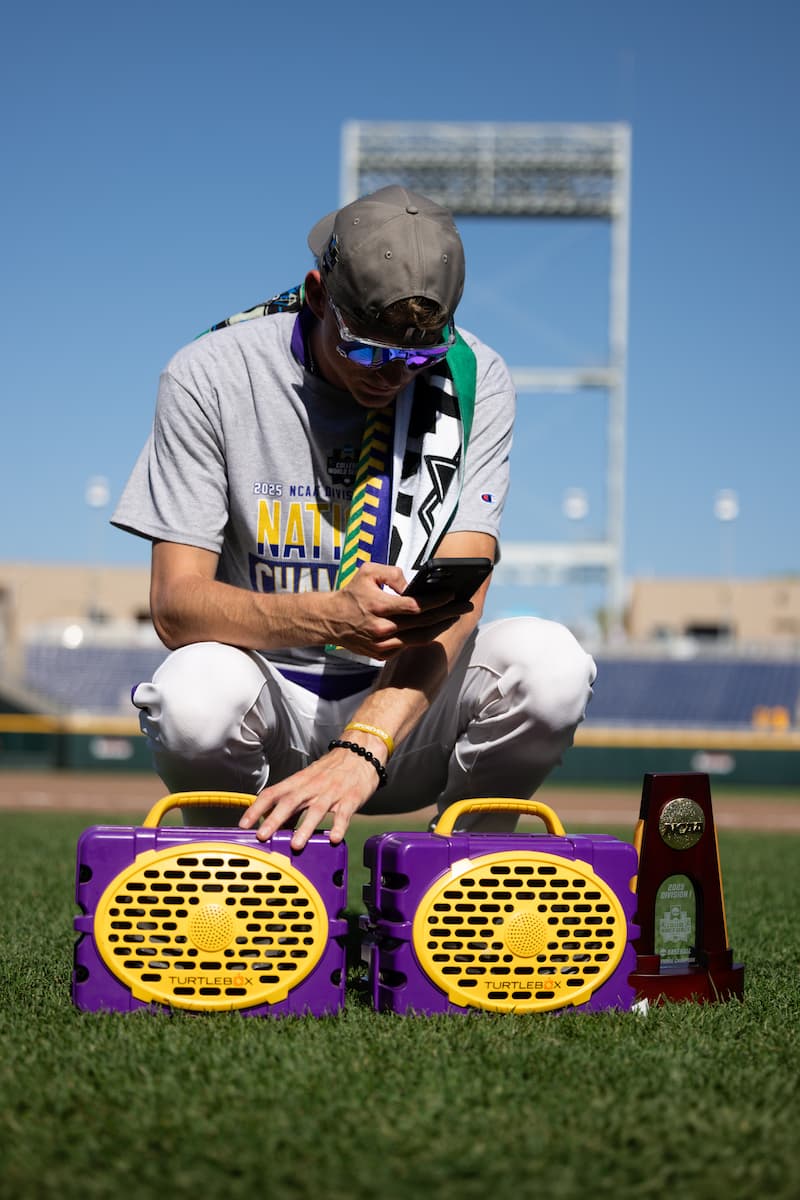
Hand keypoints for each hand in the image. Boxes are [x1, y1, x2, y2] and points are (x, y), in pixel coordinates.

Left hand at [238, 744, 381, 849]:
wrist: (360, 753)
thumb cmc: (330, 771)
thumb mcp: (307, 782)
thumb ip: (291, 804)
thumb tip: (273, 825)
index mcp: (298, 782)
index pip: (272, 793)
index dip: (256, 809)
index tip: (243, 824)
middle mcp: (312, 786)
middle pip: (290, 802)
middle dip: (274, 820)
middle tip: (262, 836)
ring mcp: (331, 792)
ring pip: (316, 810)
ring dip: (305, 828)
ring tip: (296, 845)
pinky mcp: (350, 798)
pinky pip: (344, 814)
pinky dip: (339, 826)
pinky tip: (334, 839)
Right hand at [325, 562, 468, 659]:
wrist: (329, 620)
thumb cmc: (351, 593)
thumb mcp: (368, 571)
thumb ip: (393, 573)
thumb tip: (413, 586)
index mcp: (379, 607)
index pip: (416, 606)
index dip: (437, 601)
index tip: (452, 595)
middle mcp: (382, 629)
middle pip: (424, 624)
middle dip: (448, 614)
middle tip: (465, 606)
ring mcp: (382, 645)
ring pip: (420, 639)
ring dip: (440, 628)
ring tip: (454, 617)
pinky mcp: (381, 655)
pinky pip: (408, 645)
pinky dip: (423, 636)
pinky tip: (435, 626)